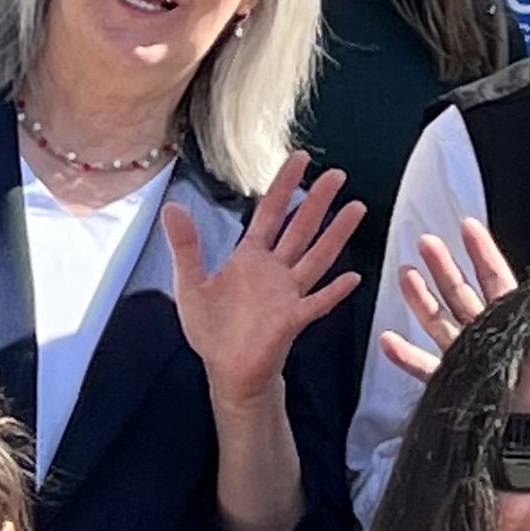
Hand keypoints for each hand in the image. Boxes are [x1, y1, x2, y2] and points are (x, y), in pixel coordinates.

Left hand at [164, 155, 362, 407]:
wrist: (227, 371)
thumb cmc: (212, 330)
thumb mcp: (190, 283)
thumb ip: (186, 246)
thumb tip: (172, 207)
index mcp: (250, 258)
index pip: (271, 213)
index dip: (285, 186)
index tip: (300, 159)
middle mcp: (274, 270)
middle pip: (302, 228)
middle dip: (319, 201)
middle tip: (339, 174)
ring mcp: (288, 294)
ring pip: (317, 257)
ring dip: (336, 235)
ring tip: (357, 208)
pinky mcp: (293, 319)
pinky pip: (317, 302)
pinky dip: (334, 291)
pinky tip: (353, 277)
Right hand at [378, 214, 518, 381]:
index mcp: (514, 323)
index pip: (498, 279)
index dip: (483, 252)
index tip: (468, 224)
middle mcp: (488, 336)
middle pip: (462, 294)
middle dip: (444, 266)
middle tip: (426, 241)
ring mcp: (467, 357)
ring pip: (440, 323)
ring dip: (421, 299)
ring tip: (405, 273)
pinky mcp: (453, 382)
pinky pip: (426, 368)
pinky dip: (406, 356)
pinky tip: (387, 341)